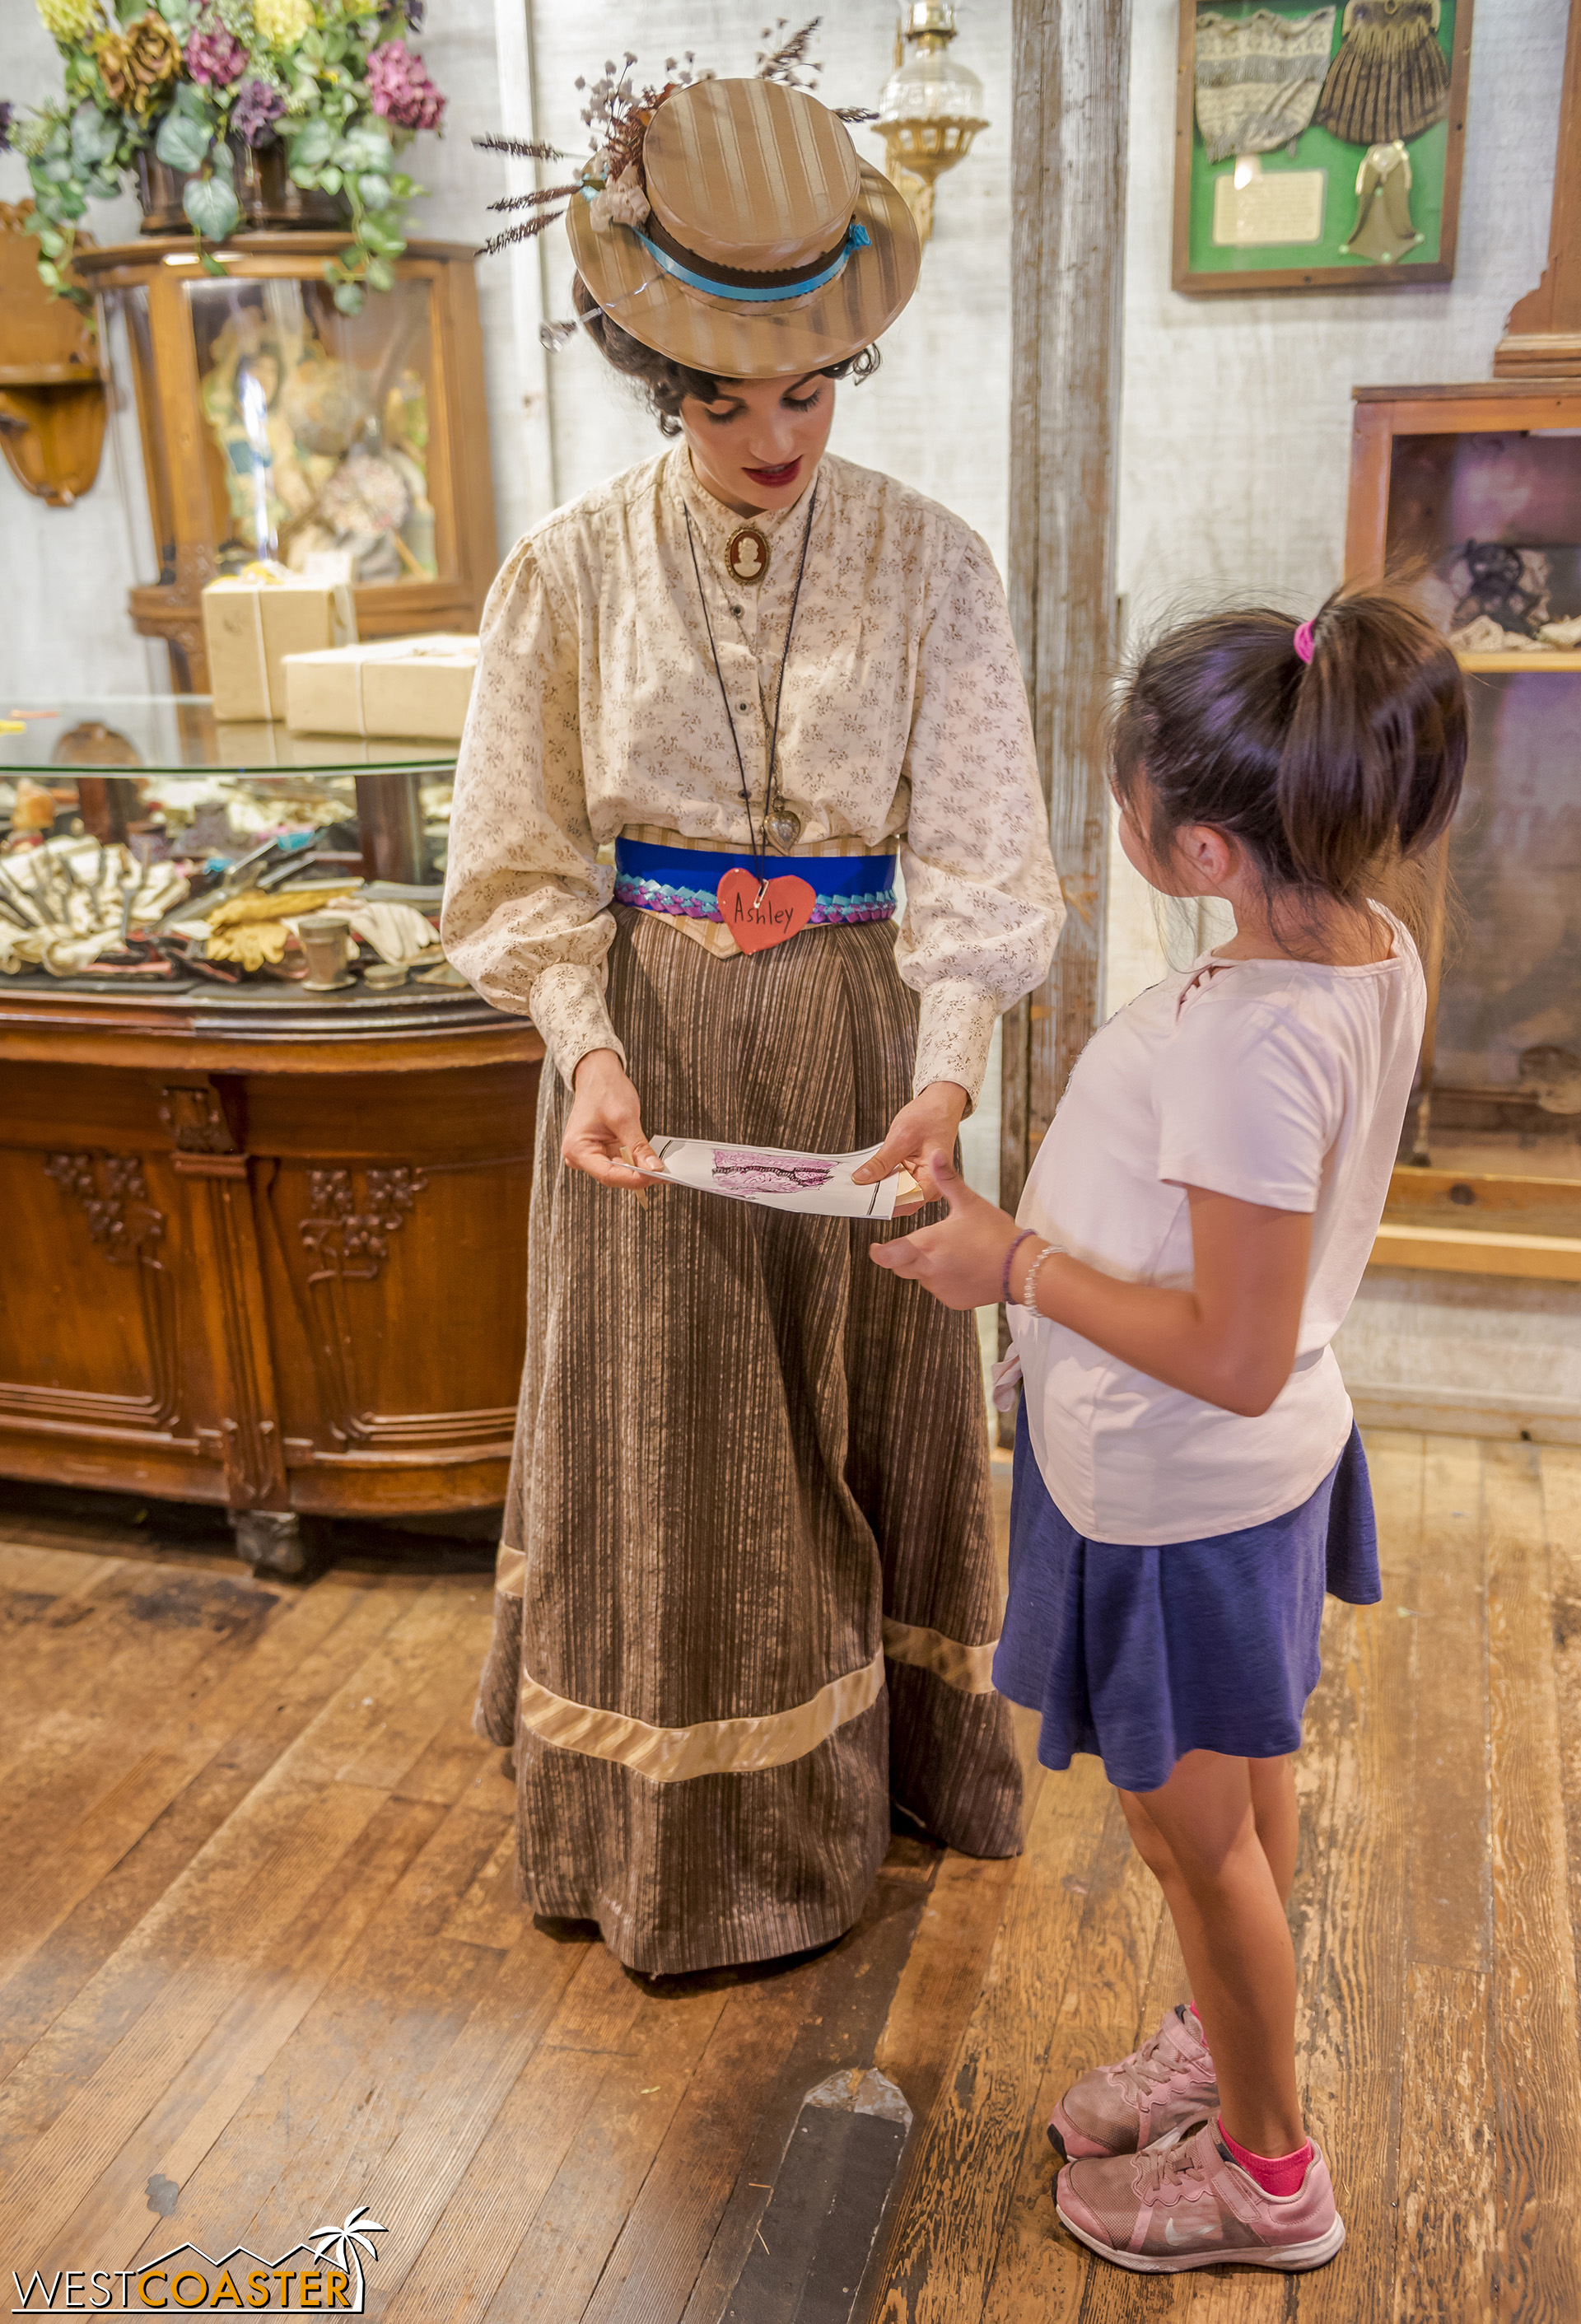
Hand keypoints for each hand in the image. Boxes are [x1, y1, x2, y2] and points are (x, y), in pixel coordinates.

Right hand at [562, 1048, 663, 1192]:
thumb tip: (654, 1168)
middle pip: (613, 1175)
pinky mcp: (600, 1151)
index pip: (608, 1174)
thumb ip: (639, 1147)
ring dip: (638, 1169)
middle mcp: (579, 1155)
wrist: (598, 1075)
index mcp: (577, 1149)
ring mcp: (590, 1154)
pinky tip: (648, 1160)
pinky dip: (635, 1161)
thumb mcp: (624, 1118)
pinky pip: (620, 1163)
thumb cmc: (603, 1089)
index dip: (634, 1178)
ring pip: (618, 1171)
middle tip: (664, 1174)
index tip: (656, 1177)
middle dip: (639, 1175)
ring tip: (659, 1167)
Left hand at [852, 1080, 970, 1213]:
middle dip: (878, 1196)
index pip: (908, 1203)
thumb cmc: (930, 1117)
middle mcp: (931, 1185)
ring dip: (879, 1187)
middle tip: (856, 1189)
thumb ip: (881, 1161)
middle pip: (901, 1200)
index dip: (884, 1205)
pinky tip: (871, 1172)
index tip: (863, 1202)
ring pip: (896, 1193)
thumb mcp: (902, 1137)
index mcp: (935, 1179)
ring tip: (862, 1180)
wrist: (940, 1105)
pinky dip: (883, 1178)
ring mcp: (922, 1181)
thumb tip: (861, 1178)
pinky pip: (895, 1183)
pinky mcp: (913, 1175)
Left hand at [868, 1147, 1021, 1309]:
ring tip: (952, 1252)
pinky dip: (944, 1279)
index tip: (875, 1248)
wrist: (1021, 1268)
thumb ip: (947, 1179)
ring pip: (921, 1278)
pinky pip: (940, 1289)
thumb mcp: (969, 1202)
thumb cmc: (996, 1234)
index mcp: (927, 1244)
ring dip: (926, 1267)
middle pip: (901, 1266)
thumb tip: (935, 1154)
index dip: (878, 1253)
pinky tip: (963, 1267)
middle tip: (921, 1243)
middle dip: (904, 1255)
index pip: (887, 1256)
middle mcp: (928, 1270)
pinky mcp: (952, 1300)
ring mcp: (940, 1288)